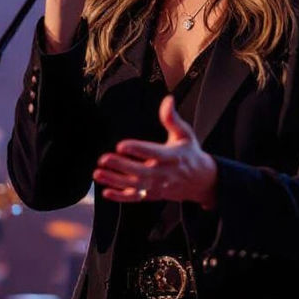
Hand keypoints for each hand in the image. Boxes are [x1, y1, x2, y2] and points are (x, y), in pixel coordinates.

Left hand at [93, 96, 218, 207]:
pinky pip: (135, 197)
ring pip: (134, 185)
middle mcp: (163, 173)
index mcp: (171, 156)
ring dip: (115, 180)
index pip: (153, 152)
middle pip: (140, 171)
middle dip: (121, 166)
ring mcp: (157, 186)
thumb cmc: (189, 154)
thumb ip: (172, 118)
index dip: (137, 149)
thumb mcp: (185, 134)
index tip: (122, 145)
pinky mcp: (152, 194)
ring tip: (98, 173)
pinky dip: (120, 197)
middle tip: (104, 159)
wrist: (200, 180)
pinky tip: (106, 191)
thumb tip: (168, 100)